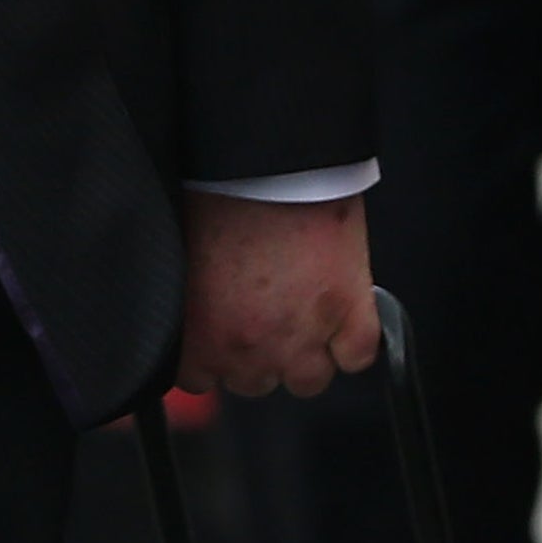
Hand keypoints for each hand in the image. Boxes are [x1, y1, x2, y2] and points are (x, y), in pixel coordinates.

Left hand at [176, 191, 381, 400]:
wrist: (270, 159)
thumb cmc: (218, 192)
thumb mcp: (185, 256)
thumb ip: (190, 302)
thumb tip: (196, 313)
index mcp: (202, 334)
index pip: (201, 380)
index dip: (212, 354)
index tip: (220, 334)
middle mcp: (252, 347)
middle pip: (255, 383)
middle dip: (257, 351)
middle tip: (261, 312)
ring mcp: (304, 335)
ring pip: (307, 380)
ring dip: (306, 354)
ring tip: (301, 313)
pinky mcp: (351, 313)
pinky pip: (356, 356)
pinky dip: (352, 341)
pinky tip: (340, 315)